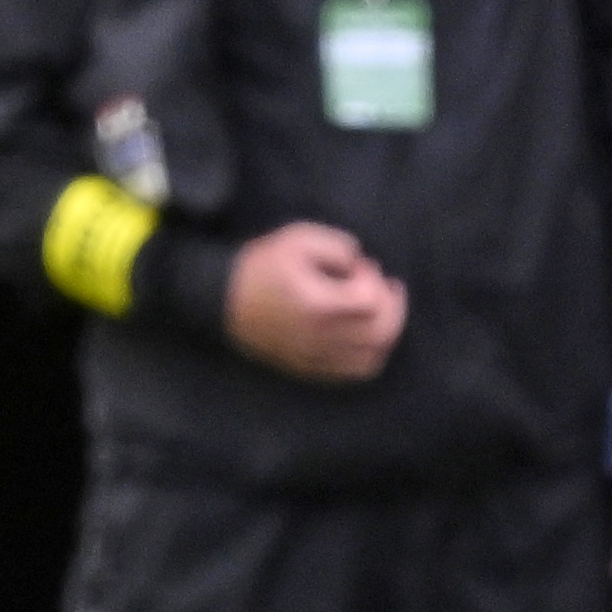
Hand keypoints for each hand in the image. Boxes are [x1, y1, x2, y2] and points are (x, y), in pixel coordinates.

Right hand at [223, 222, 406, 381]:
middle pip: (381, 333)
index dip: (374, 279)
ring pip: (372, 356)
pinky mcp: (308, 366)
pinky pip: (353, 371)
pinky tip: (368, 335)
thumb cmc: (259, 266)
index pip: (370, 301)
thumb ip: (337, 246)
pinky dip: (371, 354)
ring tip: (383, 309)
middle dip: (393, 305)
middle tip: (386, 285)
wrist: (218, 297)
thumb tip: (361, 261)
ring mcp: (315, 356)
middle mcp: (320, 338)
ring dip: (387, 331)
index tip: (361, 264)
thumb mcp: (297, 239)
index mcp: (318, 306)